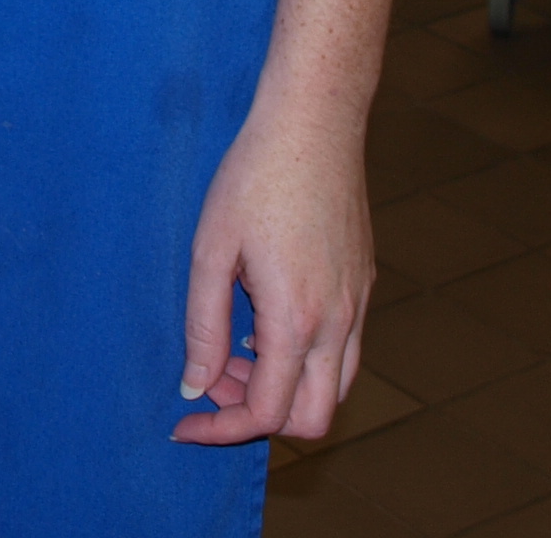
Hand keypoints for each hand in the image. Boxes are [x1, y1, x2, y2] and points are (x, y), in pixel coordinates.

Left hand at [172, 97, 372, 444]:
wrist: (314, 122)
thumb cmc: (255, 177)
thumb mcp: (211, 251)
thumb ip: (203, 327)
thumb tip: (195, 387)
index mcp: (296, 320)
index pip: (266, 413)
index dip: (221, 429)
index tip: (186, 421)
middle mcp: (338, 323)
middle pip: (313, 419)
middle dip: (260, 418)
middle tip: (215, 381)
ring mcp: (358, 304)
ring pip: (335, 388)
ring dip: (287, 390)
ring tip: (238, 349)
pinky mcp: (364, 284)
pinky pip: (344, 351)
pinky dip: (306, 360)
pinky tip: (266, 319)